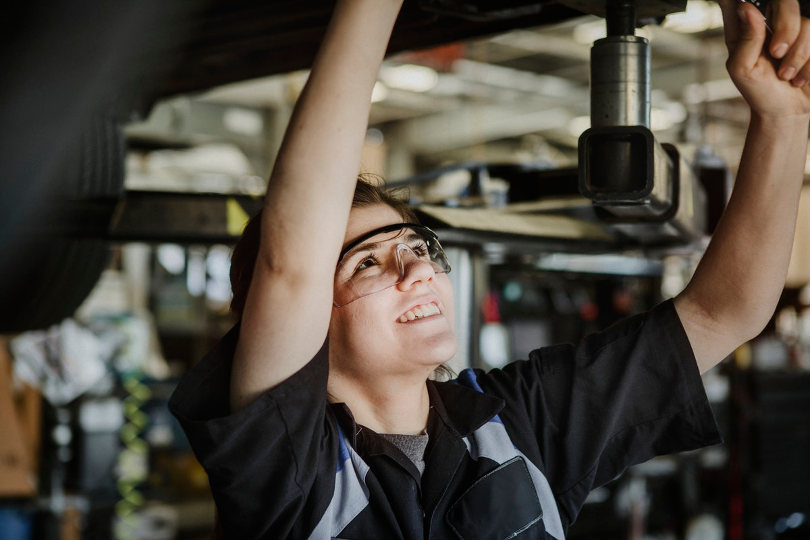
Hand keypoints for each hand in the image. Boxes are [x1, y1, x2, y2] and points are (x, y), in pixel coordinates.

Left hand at [719, 0, 809, 116]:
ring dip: (798, 54)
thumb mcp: (742, 69)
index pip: (743, 1)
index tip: (753, 10)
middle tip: (777, 53)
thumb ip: (745, 39)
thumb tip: (746, 8)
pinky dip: (809, 61)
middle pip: (785, 3)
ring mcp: (795, 29)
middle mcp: (770, 22)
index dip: (746, 1)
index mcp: (745, 27)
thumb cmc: (760, 91)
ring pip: (806, 22)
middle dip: (786, 28)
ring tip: (786, 75)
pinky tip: (800, 75)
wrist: (788, 111)